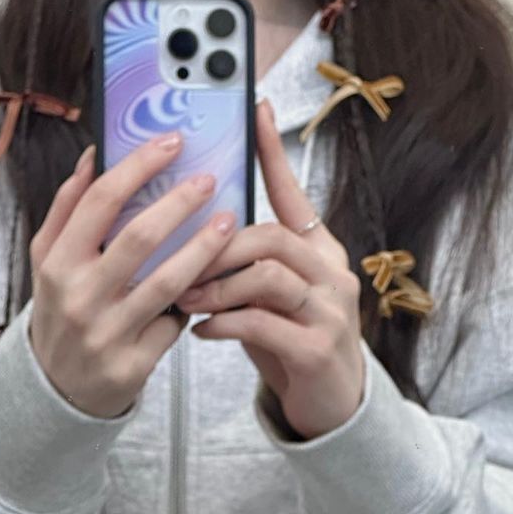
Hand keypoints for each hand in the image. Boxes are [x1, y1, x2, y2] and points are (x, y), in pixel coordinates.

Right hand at [29, 133, 236, 417]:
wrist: (54, 390)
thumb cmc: (62, 308)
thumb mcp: (50, 260)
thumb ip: (68, 207)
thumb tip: (96, 155)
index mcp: (57, 262)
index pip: (100, 201)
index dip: (139, 166)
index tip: (172, 141)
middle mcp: (78, 297)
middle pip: (139, 238)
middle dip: (180, 203)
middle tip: (210, 179)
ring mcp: (105, 333)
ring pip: (168, 283)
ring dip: (204, 248)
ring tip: (229, 221)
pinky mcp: (132, 365)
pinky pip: (174, 324)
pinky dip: (193, 301)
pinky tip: (214, 282)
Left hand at [177, 101, 364, 439]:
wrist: (333, 404)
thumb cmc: (290, 338)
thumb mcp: (270, 294)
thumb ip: (245, 263)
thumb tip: (193, 229)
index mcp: (318, 250)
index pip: (293, 192)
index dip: (272, 152)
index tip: (255, 109)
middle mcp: (331, 271)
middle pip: (271, 235)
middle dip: (217, 245)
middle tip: (179, 258)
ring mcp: (329, 310)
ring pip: (267, 276)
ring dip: (216, 284)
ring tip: (184, 296)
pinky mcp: (318, 349)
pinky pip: (263, 323)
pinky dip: (224, 322)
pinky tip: (201, 329)